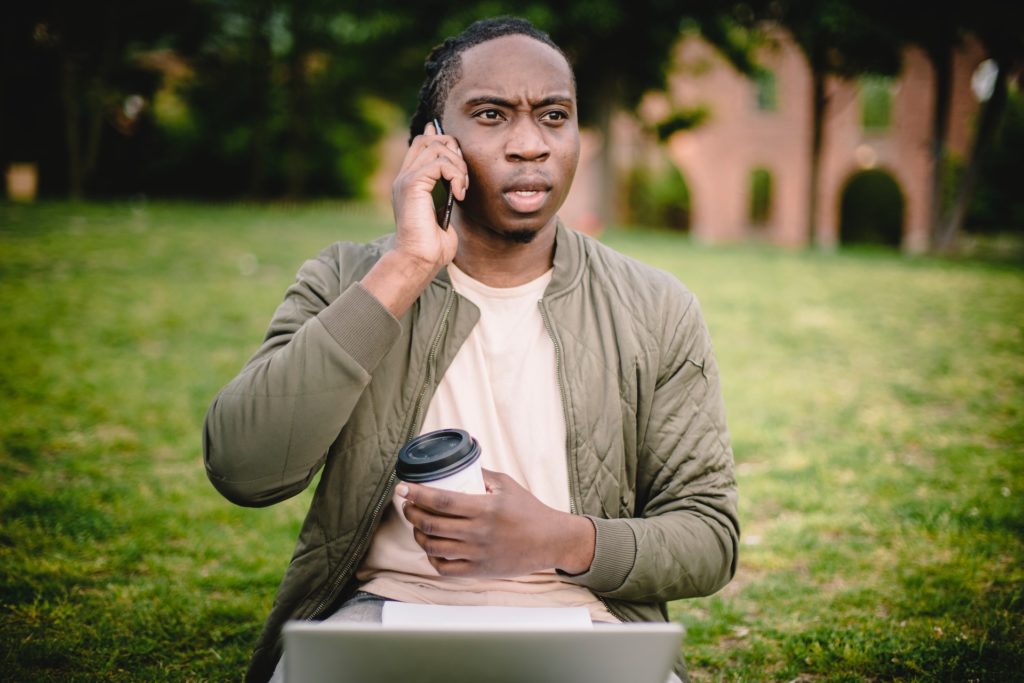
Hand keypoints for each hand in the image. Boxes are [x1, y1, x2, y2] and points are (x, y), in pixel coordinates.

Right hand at [390, 121, 466, 272]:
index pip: (422, 144)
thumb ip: (446, 192)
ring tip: (462, 188)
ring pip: (436, 147)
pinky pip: (440, 163)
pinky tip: (458, 194)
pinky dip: (455, 175)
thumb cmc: (432, 245)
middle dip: (453, 150)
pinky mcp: (412, 184)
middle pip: (428, 139)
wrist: (419, 260)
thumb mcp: (442, 212)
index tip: (459, 158)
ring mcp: (406, 179)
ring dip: (457, 165)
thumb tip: (456, 179)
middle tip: (463, 176)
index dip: (442, 141)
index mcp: (409, 181)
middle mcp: (404, 177)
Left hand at [398, 469, 595, 577]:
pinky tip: (431, 547)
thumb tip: (455, 466)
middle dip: (411, 513)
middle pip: (431, 524)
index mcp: (485, 508)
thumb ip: (480, 475)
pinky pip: (445, 569)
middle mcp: (479, 533)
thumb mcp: (506, 485)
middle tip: (407, 504)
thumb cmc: (529, 510)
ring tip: (417, 524)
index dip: (417, 494)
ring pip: (434, 547)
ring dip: (418, 534)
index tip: (402, 488)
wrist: (550, 541)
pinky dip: (432, 558)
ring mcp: (477, 554)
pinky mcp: (479, 571)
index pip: (441, 501)